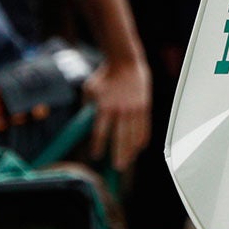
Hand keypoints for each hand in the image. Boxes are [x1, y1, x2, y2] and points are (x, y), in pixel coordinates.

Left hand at [83, 54, 150, 170]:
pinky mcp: (144, 106)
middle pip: (120, 138)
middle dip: (118, 154)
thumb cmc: (105, 75)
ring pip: (133, 135)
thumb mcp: (90, 89)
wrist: (125, 61)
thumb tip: (83, 123)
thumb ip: (88, 107)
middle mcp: (120, 109)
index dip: (98, 145)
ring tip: (128, 161)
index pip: (101, 132)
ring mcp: (134, 109)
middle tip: (117, 167)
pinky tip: (140, 148)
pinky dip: (142, 138)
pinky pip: (145, 126)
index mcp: (105, 106)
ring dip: (131, 150)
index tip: (96, 156)